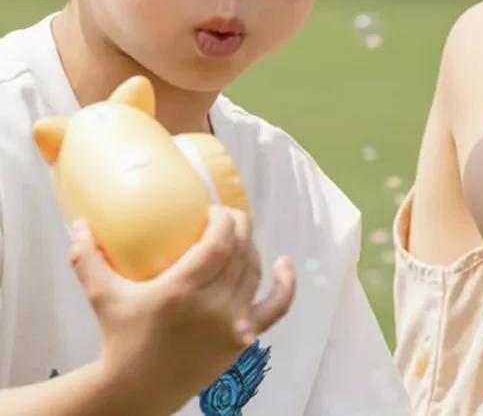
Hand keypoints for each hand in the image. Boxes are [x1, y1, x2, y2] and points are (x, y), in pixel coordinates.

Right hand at [69, 206, 294, 414]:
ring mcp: (233, 324)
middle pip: (240, 252)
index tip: (214, 209)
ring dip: (250, 248)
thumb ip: (88, 258)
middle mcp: (213, 306)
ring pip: (253, 272)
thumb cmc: (120, 338)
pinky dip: (285, 284)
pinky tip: (285, 264)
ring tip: (239, 236)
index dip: (224, 219)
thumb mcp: (102, 297)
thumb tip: (78, 222)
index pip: (219, 243)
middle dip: (239, 226)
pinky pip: (275, 307)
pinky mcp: (244, 339)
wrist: (135, 391)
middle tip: (227, 216)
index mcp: (181, 291)